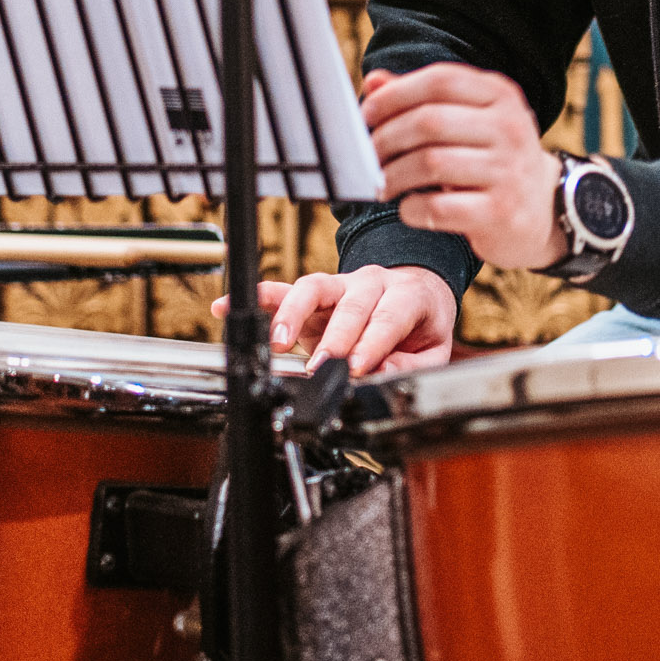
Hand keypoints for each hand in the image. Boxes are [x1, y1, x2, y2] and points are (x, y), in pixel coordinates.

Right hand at [212, 267, 459, 376]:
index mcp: (408, 295)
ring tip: (278, 341)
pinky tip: (228, 306)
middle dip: (334, 339)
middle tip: (321, 368)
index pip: (388, 318)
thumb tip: (380, 377)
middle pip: (351, 306)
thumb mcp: (431, 350)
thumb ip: (410, 365)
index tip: (356, 368)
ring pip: (312, 288)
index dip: (372, 343)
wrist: (415, 292)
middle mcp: (372, 283)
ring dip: (292, 314)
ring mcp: (341, 284)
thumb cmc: (420, 324)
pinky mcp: (315, 292)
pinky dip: (255, 297)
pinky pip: (282, 288)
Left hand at [365, 63, 564, 269]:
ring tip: (380, 185)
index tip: (367, 114)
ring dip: (393, 176)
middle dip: (386, 138)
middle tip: (366, 157)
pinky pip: (440, 208)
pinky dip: (412, 209)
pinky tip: (407, 209)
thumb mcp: (469, 121)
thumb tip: (374, 82)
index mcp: (500, 96)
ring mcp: (508, 171)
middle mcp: (509, 128)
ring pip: (430, 163)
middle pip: (429, 121)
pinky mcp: (501, 213)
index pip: (440, 81)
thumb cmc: (492, 159)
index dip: (395, 95)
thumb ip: (422, 101)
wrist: (545, 209)